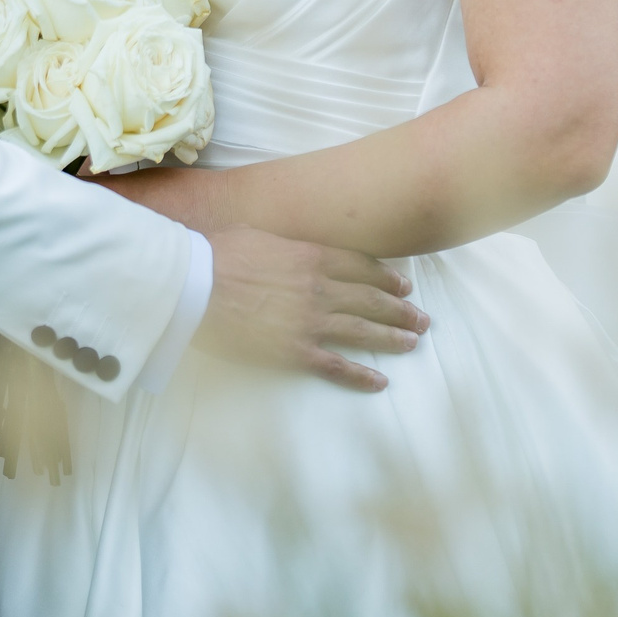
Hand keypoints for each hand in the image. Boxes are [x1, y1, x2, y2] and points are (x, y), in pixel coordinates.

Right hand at [197, 226, 428, 391]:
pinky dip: (361, 375)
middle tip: (422, 318)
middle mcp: (321, 288)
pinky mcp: (295, 351)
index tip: (404, 285)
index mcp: (312, 256)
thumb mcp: (259, 235)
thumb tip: (286, 246)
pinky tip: (380, 381)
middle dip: (401, 309)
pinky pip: (337, 366)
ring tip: (414, 342)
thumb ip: (284, 244)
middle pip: (372, 299)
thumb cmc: (217, 254)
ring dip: (393, 337)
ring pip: (364, 331)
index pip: (362, 267)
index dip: (387, 278)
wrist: (195, 284)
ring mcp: (311, 321)